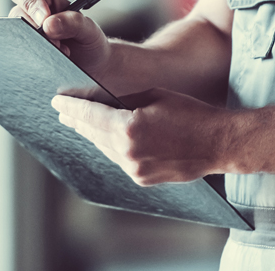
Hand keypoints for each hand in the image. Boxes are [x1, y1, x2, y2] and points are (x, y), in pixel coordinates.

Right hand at [7, 0, 112, 76]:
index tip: (44, 18)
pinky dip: (35, 58)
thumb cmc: (89, 40)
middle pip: (18, 15)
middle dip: (37, 30)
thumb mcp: (88, 27)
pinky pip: (20, 54)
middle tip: (57, 43)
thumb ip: (72, 22)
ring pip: (17, 36)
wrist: (94, 65)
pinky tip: (51, 60)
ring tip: (61, 52)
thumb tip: (47, 24)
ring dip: (38, 46)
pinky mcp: (27, 52)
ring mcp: (27, 34)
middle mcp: (31, 14)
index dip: (29, 1)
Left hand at [51, 88, 238, 185]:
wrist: (218, 143)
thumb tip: (99, 100)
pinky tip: (104, 138)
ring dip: (92, 135)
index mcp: (129, 127)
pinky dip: (109, 147)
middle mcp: (128, 152)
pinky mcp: (143, 178)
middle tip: (62, 112)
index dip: (71, 107)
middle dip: (77, 121)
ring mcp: (135, 169)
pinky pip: (119, 159)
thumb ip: (123, 101)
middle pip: (93, 133)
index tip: (57, 101)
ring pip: (104, 148)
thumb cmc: (189, 112)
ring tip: (79, 123)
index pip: (90, 115)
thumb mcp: (153, 95)